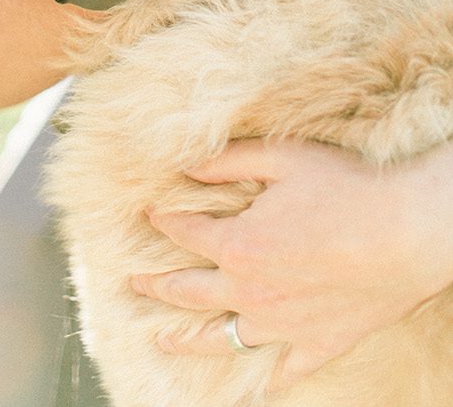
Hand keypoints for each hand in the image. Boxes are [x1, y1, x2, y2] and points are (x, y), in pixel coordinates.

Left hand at [131, 139, 452, 387]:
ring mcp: (284, 324)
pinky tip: (254, 386)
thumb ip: (228, 161)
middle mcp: (252, 292)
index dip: (164, 219)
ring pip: (224, 338)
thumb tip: (186, 164)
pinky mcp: (319, 343)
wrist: (408, 231)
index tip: (150, 213)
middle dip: (156, 286)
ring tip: (164, 341)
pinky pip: (285, 369)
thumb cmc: (346, 188)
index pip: (186, 232)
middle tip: (133, 284)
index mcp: (239, 245)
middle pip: (189, 291)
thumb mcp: (281, 157)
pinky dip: (267, 379)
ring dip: (189, 339)